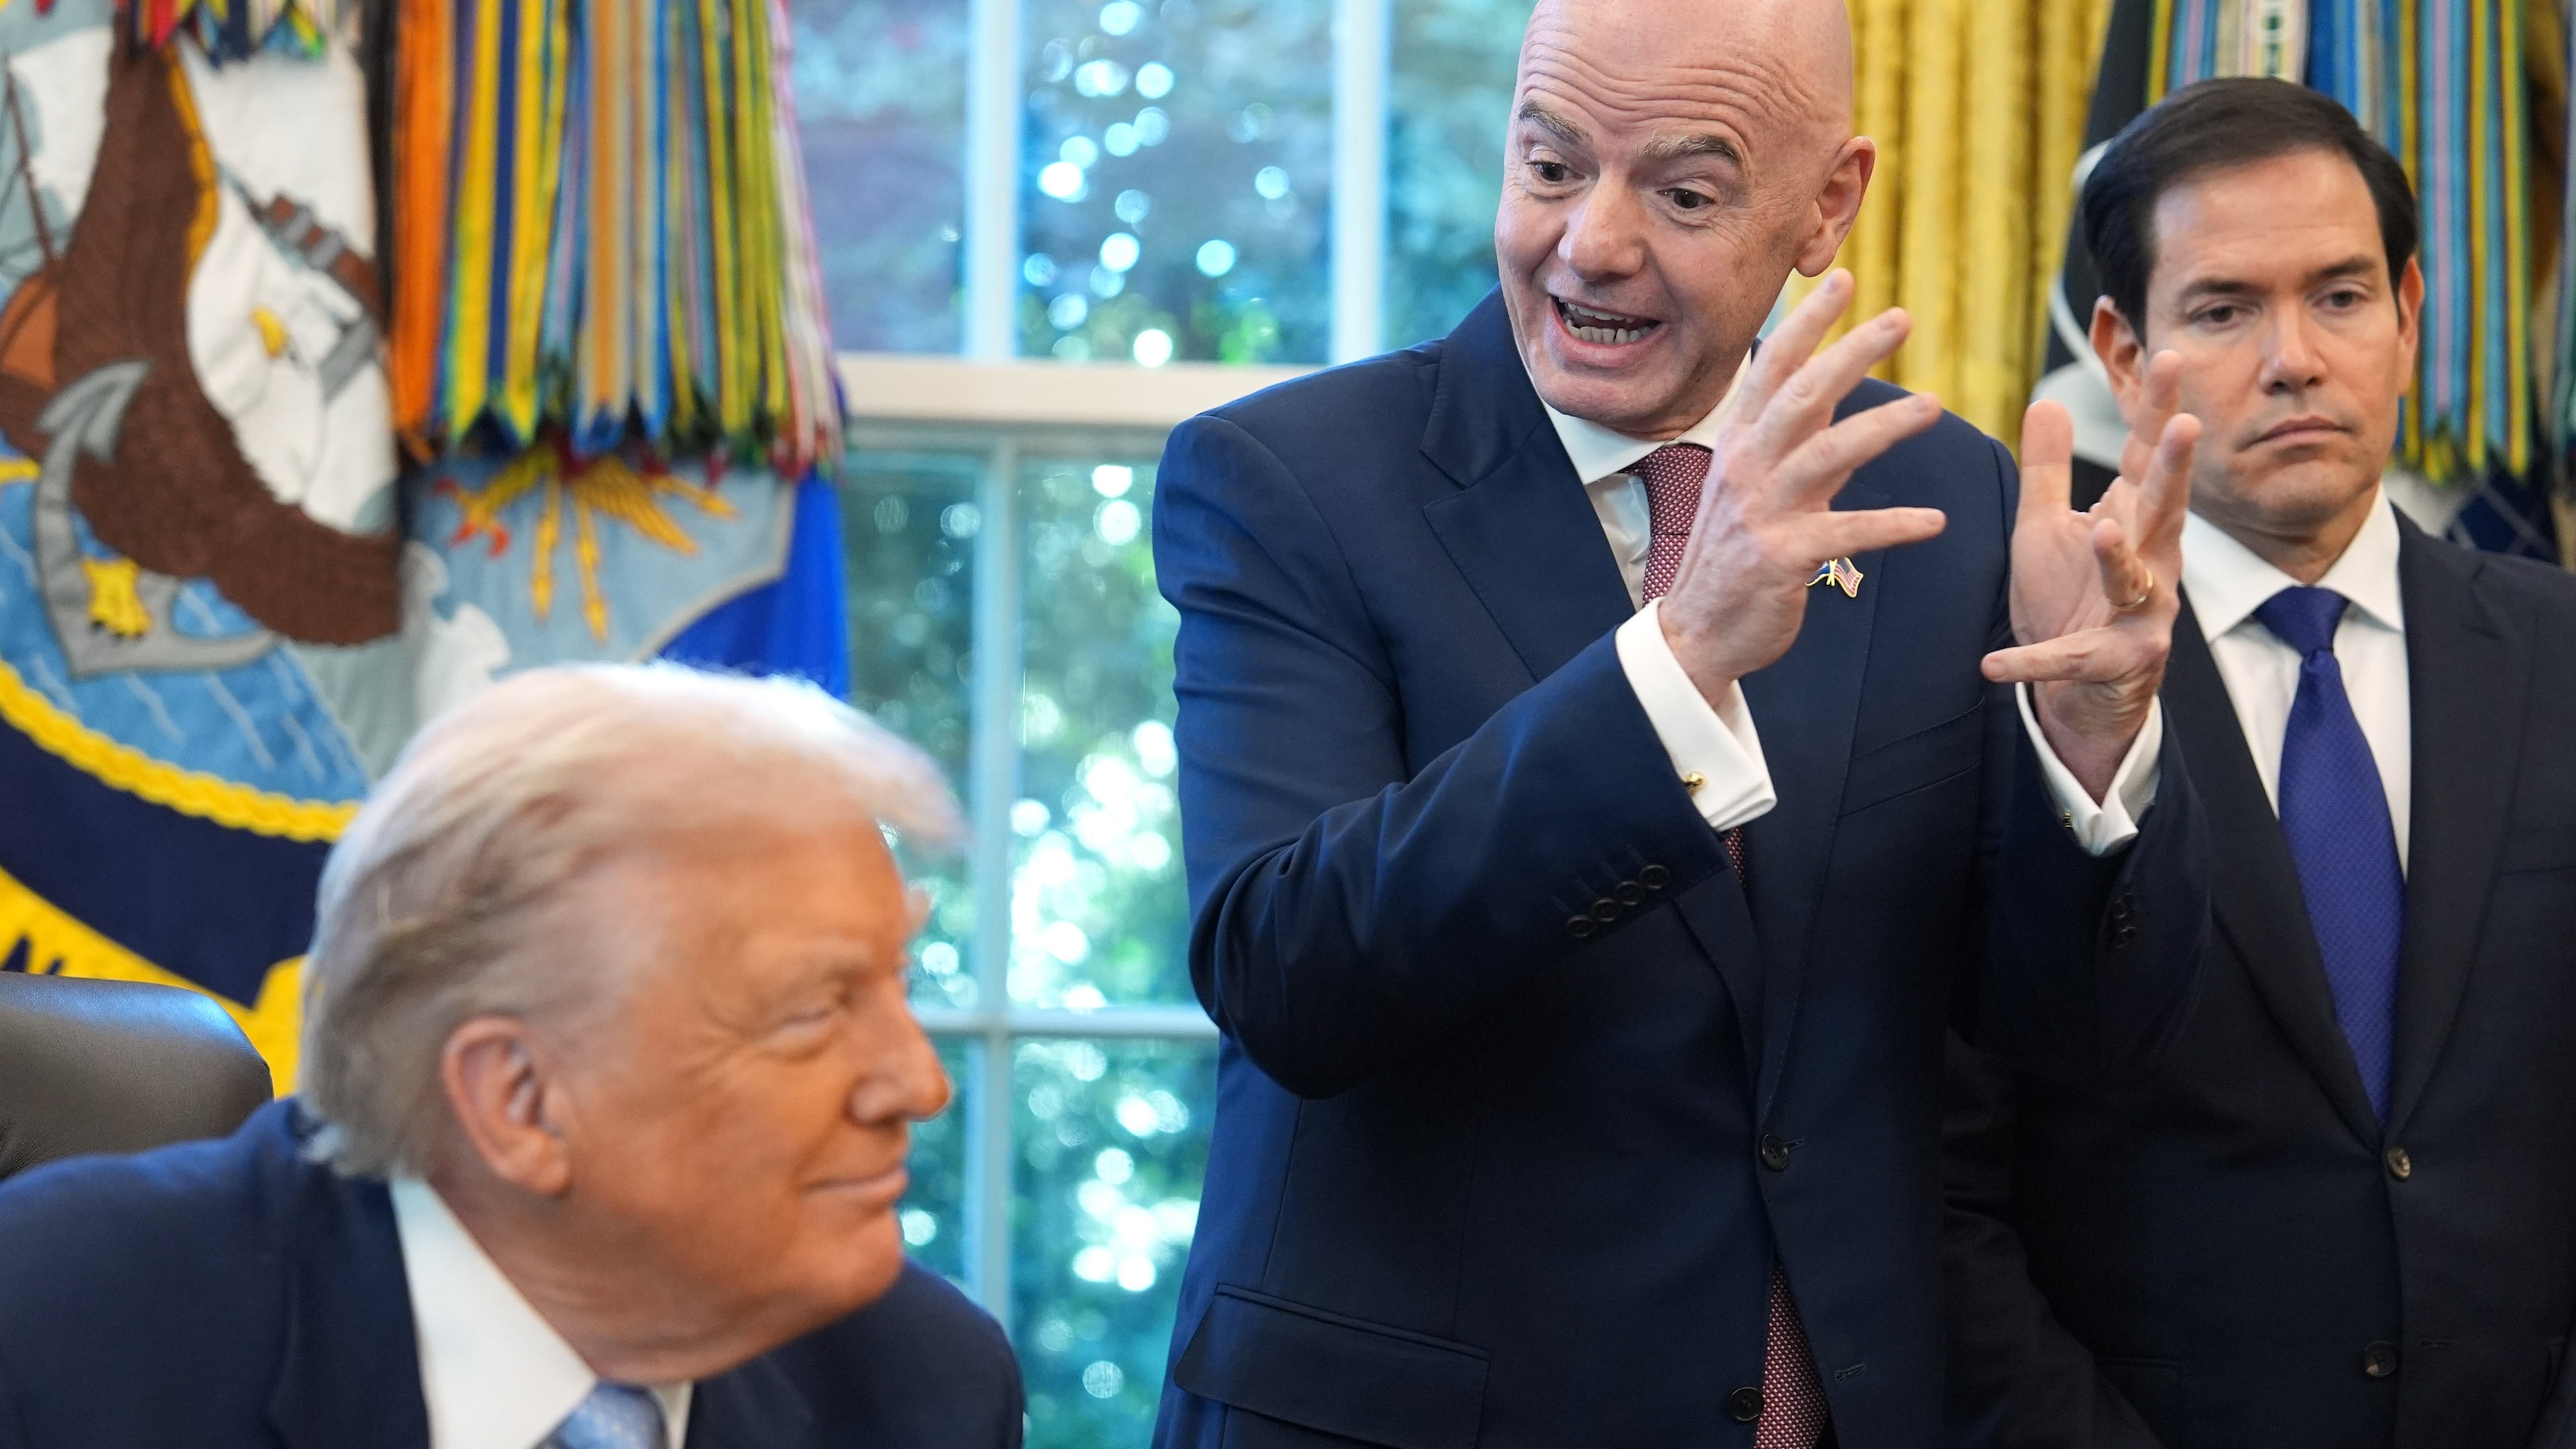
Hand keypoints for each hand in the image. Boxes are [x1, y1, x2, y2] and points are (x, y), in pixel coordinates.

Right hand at [1658, 270, 1949, 698]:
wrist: (1699, 629)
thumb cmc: (1734, 554)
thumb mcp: (1754, 483)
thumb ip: (1795, 438)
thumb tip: (1832, 389)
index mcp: (1741, 445)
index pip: (1772, 370)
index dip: (1808, 323)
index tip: (1844, 279)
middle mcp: (1747, 469)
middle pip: (1801, 397)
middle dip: (1850, 352)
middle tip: (1901, 317)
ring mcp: (1761, 513)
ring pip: (1825, 454)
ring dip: (1882, 426)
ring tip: (1932, 406)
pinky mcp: (1782, 558)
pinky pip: (1845, 533)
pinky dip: (1892, 525)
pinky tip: (1935, 522)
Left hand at [1980, 352, 2198, 800]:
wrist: (2078, 692)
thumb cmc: (2070, 598)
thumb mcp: (2047, 527)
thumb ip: (2048, 469)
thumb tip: (2047, 399)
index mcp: (2133, 522)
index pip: (2149, 456)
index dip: (2159, 407)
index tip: (2171, 353)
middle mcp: (2150, 563)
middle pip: (2162, 507)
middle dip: (2175, 468)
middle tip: (2186, 424)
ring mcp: (2139, 615)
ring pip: (2134, 581)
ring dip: (2118, 556)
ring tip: (2101, 530)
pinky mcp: (2113, 663)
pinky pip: (2071, 660)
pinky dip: (2033, 662)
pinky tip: (1992, 665)